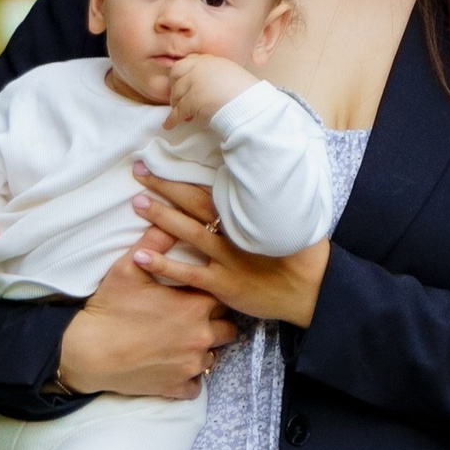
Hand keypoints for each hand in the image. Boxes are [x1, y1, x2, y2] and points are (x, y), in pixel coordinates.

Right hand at [56, 245, 238, 398]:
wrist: (88, 352)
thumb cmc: (109, 308)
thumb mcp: (130, 267)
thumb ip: (157, 241)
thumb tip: (171, 218)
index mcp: (195, 306)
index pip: (222, 296)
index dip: (210, 293)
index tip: (196, 293)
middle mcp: (201, 336)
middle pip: (227, 328)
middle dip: (213, 322)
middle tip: (190, 318)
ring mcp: (191, 365)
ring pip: (213, 356)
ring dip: (201, 349)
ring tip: (181, 341)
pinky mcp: (178, 387)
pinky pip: (196, 384)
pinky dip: (188, 377)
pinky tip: (173, 366)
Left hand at [130, 161, 329, 327]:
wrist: (312, 290)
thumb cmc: (301, 254)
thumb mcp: (287, 220)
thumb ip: (264, 204)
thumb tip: (253, 182)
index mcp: (248, 214)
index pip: (211, 188)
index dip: (186, 174)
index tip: (163, 159)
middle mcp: (234, 233)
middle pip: (194, 204)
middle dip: (166, 186)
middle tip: (139, 172)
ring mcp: (227, 259)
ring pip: (188, 232)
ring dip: (161, 217)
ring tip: (137, 203)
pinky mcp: (222, 284)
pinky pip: (187, 274)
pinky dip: (163, 265)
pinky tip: (140, 256)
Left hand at [162, 51, 252, 125]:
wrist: (251, 104)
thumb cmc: (247, 94)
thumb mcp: (232, 75)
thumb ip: (216, 75)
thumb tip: (207, 86)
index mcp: (212, 60)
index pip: (190, 60)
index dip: (184, 73)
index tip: (185, 83)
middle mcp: (200, 67)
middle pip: (176, 73)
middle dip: (174, 86)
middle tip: (178, 98)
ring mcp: (194, 83)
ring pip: (175, 93)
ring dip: (175, 105)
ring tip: (183, 115)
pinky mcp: (191, 100)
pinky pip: (177, 112)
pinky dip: (172, 120)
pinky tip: (169, 125)